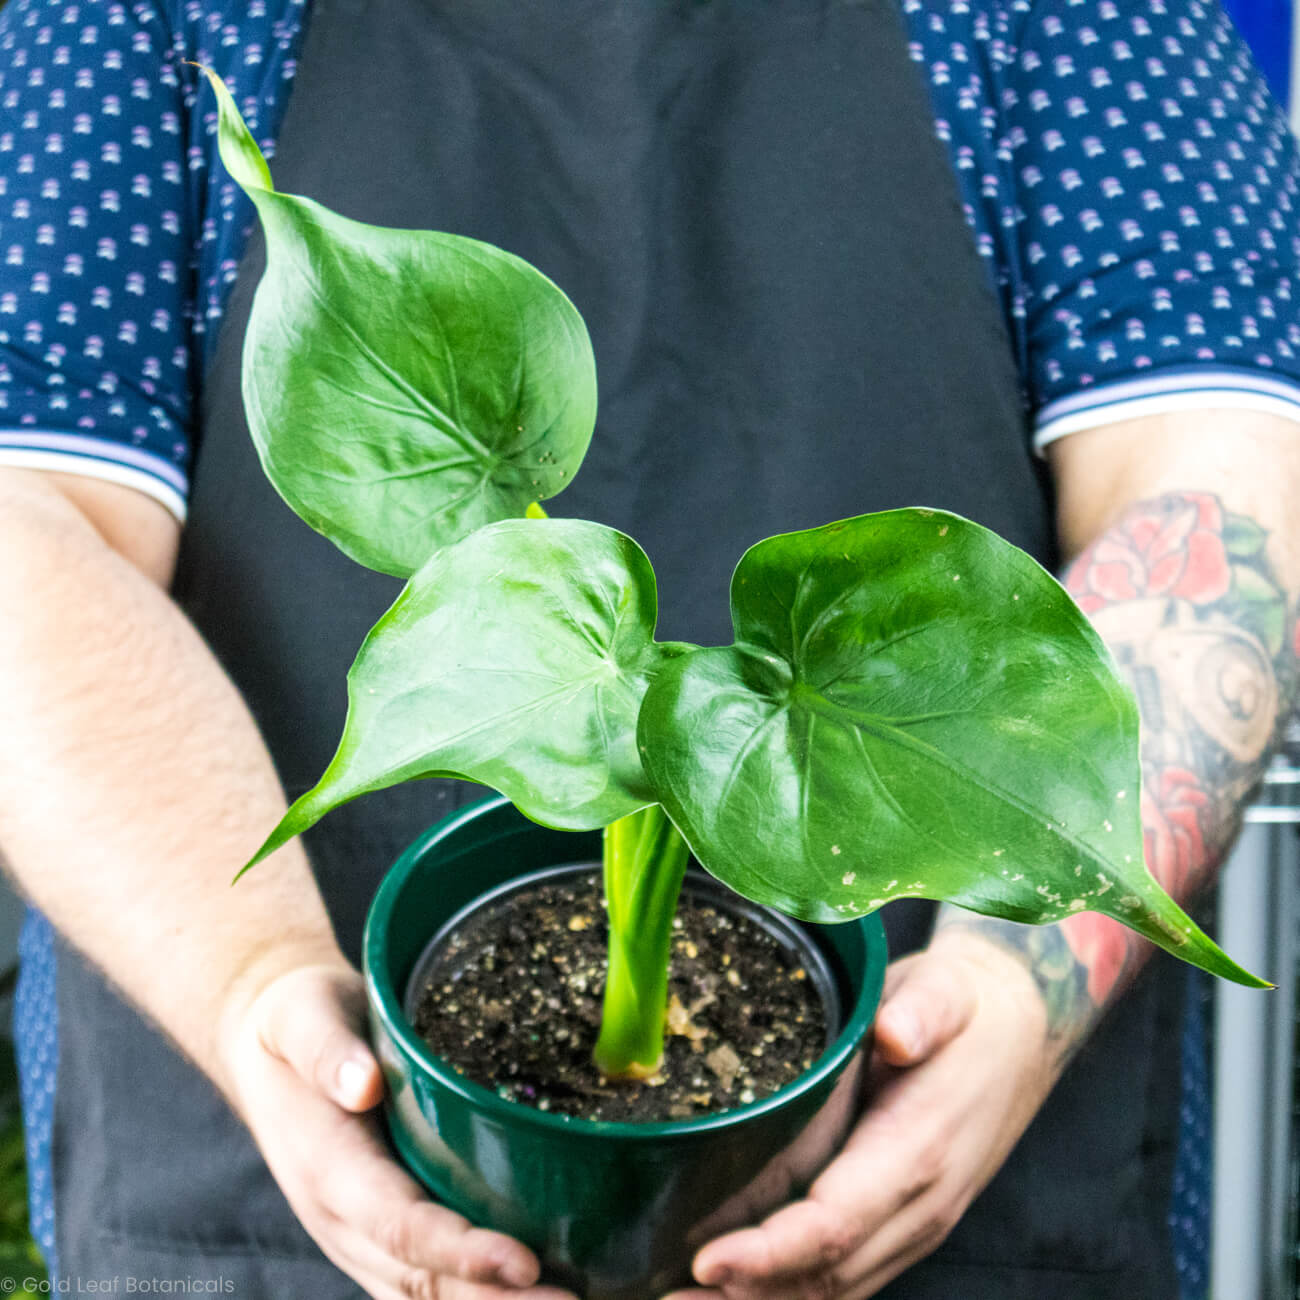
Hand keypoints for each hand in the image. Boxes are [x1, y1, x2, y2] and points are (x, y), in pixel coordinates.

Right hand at [220, 962, 578, 1299]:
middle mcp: (341, 1218)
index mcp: (328, 1168)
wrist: (263, 1047)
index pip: (399, 1225)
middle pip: (421, 1279)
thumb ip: (327, 1049)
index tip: (523, 1260)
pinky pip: (422, 1281)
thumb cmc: (294, 1020)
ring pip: (422, 1294)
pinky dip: (473, 1297)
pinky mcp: (378, 1230)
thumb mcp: (302, 1015)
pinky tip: (528, 1293)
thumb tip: (363, 1085)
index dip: (461, 1251)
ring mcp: (357, 1234)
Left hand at [663, 931, 1060, 1299]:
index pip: (834, 1224)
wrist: (1023, 1030)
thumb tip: (895, 1034)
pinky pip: (845, 1276)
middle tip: (660, 1297)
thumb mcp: (947, 991)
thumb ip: (923, 1011)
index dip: (768, 1252)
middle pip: (824, 1278)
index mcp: (917, 1151)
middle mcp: (919, 1206)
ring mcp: (915, 1224)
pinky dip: (789, 1291)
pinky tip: (737, 1289)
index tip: (706, 1261)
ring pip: (834, 1290)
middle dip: (745, 1297)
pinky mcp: (905, 1224)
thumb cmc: (968, 1009)